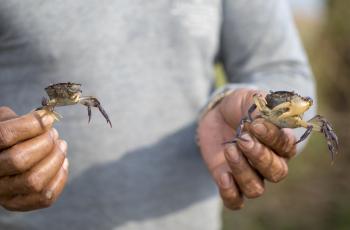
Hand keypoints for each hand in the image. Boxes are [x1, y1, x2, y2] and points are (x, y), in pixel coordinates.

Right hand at [0, 107, 67, 210]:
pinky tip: (63, 163)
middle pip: (19, 160)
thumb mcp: (5, 121)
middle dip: (45, 144)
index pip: (4, 136)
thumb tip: (45, 119)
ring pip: (34, 181)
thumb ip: (21, 119)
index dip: (31, 125)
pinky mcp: (16, 203)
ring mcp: (1, 192)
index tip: (47, 119)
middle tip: (54, 134)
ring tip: (61, 146)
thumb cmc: (5, 135)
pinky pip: (44, 198)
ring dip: (55, 160)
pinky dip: (59, 178)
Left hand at [197, 88, 295, 209]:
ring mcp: (249, 174)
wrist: (216, 115)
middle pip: (276, 173)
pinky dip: (230, 193)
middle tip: (242, 139)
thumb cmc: (238, 106)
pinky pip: (235, 201)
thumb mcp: (250, 99)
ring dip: (242, 171)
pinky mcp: (229, 182)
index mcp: (281, 143)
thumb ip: (264, 105)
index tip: (255, 124)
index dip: (272, 138)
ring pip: (256, 189)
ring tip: (229, 150)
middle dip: (259, 156)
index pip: (287, 148)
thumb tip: (271, 115)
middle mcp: (270, 163)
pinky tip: (223, 176)